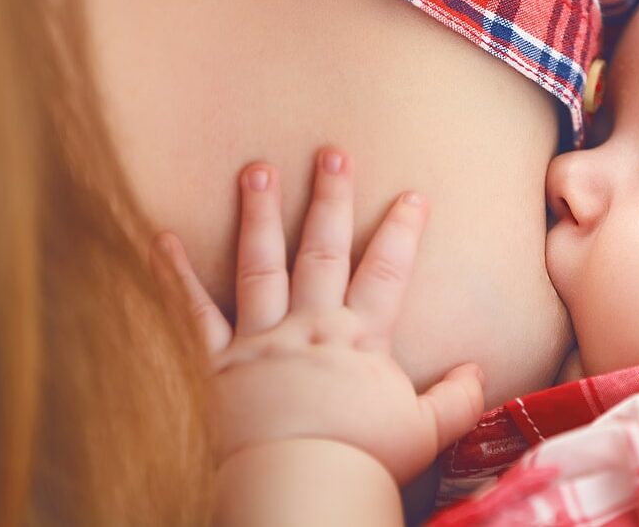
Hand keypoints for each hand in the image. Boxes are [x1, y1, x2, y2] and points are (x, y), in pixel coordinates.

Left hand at [154, 148, 486, 484]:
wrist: (299, 486)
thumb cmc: (361, 462)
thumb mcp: (425, 432)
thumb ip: (456, 399)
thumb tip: (477, 371)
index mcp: (360, 338)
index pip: (387, 271)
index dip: (402, 230)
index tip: (413, 193)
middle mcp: (309, 326)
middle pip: (323, 250)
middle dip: (331, 199)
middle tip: (331, 153)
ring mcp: (260, 339)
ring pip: (261, 265)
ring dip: (261, 215)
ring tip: (256, 170)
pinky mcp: (216, 363)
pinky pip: (193, 313)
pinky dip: (175, 275)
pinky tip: (161, 238)